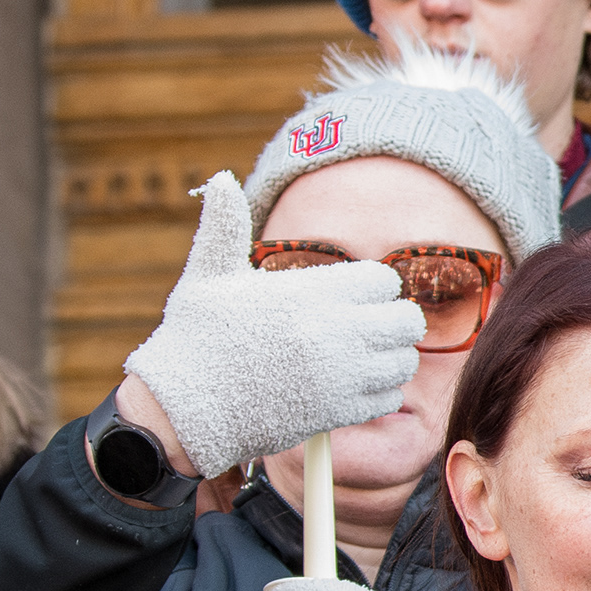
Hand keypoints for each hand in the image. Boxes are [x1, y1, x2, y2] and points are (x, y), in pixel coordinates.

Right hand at [120, 174, 422, 477]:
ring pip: (404, 362)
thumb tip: (219, 179)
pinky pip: (388, 399)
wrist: (184, 409)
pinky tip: (350, 388)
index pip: (382, 280)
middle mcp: (335, 330)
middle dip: (393, 321)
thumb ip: (224, 227)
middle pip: (407, 320)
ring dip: (389, 359)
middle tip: (370, 328)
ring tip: (361, 359)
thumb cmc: (194, 340)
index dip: (372, 287)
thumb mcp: (206, 275)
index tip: (353, 297)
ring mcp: (341, 374)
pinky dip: (377, 394)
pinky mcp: (339, 412)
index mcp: (310, 291)